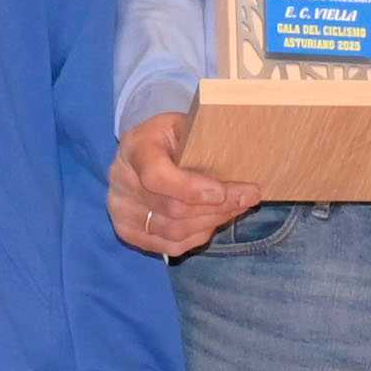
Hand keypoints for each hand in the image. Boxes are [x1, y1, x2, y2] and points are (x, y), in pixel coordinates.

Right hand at [112, 109, 262, 258]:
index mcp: (135, 147)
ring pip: (175, 231)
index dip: (192, 189)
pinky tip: (214, 221)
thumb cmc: (169, 137)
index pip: (157, 176)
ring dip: (213, 222)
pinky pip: (170, 245)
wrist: (140, 151)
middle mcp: (122, 181)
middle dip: (218, 207)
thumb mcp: (185, 125)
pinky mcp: (127, 231)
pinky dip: (198, 236)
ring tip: (236, 208)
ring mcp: (121, 210)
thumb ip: (206, 141)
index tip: (224, 192)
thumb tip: (244, 162)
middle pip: (173, 209)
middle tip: (249, 197)